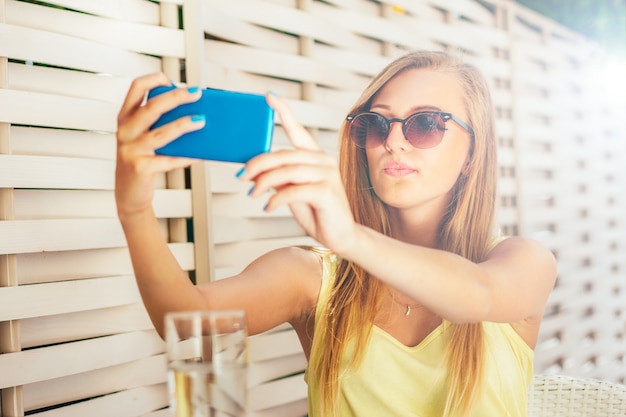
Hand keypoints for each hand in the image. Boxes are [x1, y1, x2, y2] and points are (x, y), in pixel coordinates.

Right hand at [115, 73, 202, 219]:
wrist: (129, 194)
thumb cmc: (141, 162)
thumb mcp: (144, 139)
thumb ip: (159, 124)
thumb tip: (193, 112)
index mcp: (125, 118)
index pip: (135, 89)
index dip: (153, 80)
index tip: (171, 80)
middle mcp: (125, 132)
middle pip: (152, 108)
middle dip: (176, 98)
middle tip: (197, 94)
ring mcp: (131, 150)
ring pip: (161, 134)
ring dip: (184, 125)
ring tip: (202, 121)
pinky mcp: (140, 168)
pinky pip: (169, 160)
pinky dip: (186, 157)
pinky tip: (201, 154)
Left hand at [240, 93, 357, 254]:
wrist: (340, 236)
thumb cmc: (317, 212)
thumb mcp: (293, 192)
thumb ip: (278, 179)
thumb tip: (253, 172)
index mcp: (315, 156)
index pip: (297, 130)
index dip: (284, 112)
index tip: (269, 97)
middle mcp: (323, 161)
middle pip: (284, 154)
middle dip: (259, 163)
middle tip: (241, 175)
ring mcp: (328, 175)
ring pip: (287, 171)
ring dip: (264, 182)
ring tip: (252, 193)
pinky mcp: (327, 192)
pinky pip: (295, 190)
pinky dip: (277, 199)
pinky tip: (268, 206)